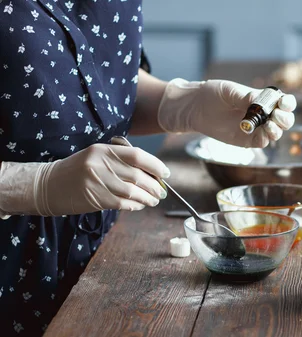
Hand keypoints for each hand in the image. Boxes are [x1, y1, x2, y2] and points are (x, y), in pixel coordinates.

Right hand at [0, 144, 169, 216]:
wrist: (49, 185)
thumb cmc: (78, 170)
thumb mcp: (97, 156)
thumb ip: (120, 160)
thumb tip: (151, 172)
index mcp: (104, 150)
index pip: (138, 156)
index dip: (156, 166)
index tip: (165, 173)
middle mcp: (102, 165)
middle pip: (138, 176)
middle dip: (154, 186)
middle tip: (161, 191)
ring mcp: (98, 182)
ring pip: (133, 192)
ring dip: (148, 198)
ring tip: (154, 200)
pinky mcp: (96, 199)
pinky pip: (123, 203)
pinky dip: (135, 205)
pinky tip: (139, 205)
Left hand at [157, 79, 296, 147]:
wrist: (195, 108)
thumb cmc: (213, 94)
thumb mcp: (230, 91)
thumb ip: (247, 97)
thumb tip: (262, 101)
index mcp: (263, 99)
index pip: (284, 102)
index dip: (288, 103)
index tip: (283, 103)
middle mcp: (263, 114)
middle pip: (285, 119)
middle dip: (285, 118)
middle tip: (276, 116)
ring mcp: (256, 128)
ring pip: (276, 132)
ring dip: (277, 130)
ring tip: (268, 125)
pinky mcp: (247, 140)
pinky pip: (262, 142)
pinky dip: (265, 139)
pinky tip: (261, 133)